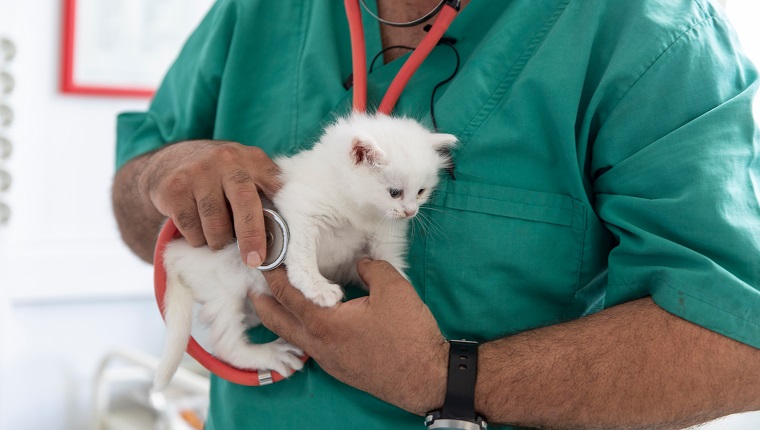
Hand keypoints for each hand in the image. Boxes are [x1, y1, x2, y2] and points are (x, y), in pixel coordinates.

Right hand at [138, 140, 280, 265]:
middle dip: (251, 236)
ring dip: (218, 241)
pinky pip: (192, 230)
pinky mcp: (174, 190)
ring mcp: (198, 174)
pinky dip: (197, 239)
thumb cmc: (219, 176)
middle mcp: (226, 161)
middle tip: (254, 260)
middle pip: (245, 203)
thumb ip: (267, 192)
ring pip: (216, 225)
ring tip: (218, 236)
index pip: (276, 187)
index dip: (283, 216)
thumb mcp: (246, 172)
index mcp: (252, 159)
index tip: (284, 244)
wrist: (168, 161)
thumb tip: (290, 235)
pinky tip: (198, 229)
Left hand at [250, 259, 448, 414]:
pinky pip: (311, 346)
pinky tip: (313, 321)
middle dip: (264, 303)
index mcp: (324, 323)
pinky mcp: (340, 369)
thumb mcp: (392, 287)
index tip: (267, 261)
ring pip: (294, 337)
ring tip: (278, 302)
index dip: (274, 276)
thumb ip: (370, 268)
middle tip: (255, 286)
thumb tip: (360, 263)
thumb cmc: (408, 334)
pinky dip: (302, 330)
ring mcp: (328, 361)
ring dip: (282, 318)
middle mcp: (319, 345)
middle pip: (278, 322)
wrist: (425, 378)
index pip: (287, 296)